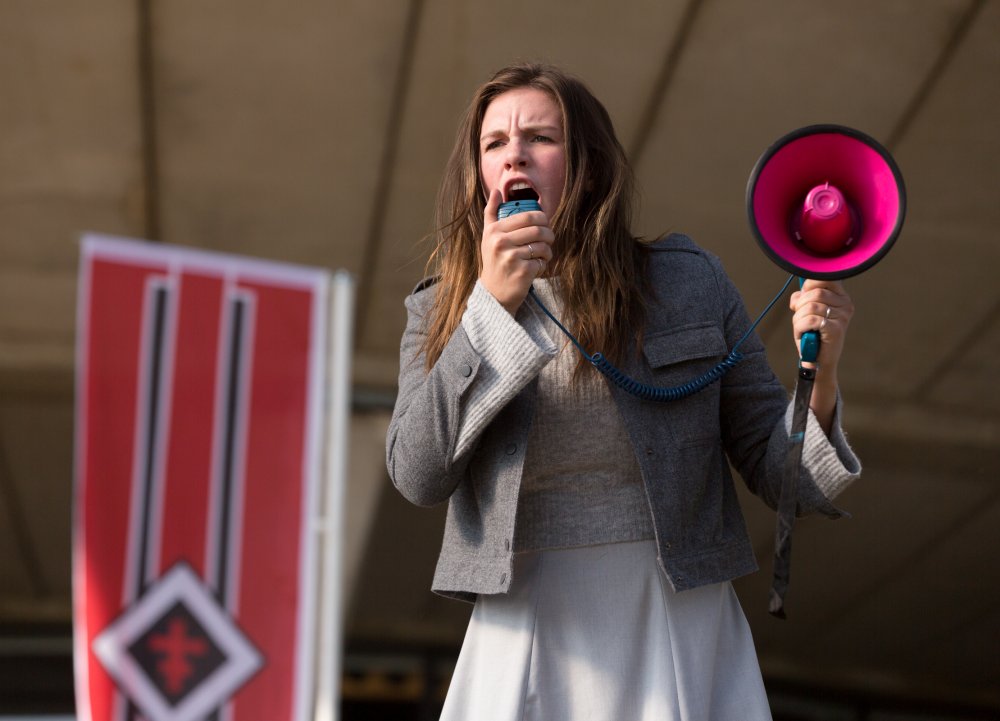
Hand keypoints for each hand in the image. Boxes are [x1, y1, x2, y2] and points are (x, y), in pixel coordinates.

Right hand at [479, 188, 553, 313]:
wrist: (493, 293)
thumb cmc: (494, 261)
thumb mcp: (488, 237)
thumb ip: (491, 213)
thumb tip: (496, 190)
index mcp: (494, 231)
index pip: (527, 216)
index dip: (542, 218)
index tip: (544, 224)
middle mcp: (501, 242)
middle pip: (537, 230)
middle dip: (549, 233)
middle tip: (549, 238)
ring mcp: (511, 257)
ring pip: (542, 246)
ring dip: (548, 250)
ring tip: (544, 254)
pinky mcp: (522, 272)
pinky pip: (542, 262)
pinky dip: (544, 264)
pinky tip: (537, 266)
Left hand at [789, 279, 854, 432]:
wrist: (817, 361)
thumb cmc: (812, 335)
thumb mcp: (805, 313)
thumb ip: (802, 299)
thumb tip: (797, 296)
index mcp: (841, 297)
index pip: (823, 279)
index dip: (807, 287)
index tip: (802, 300)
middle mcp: (846, 304)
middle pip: (814, 292)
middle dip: (800, 306)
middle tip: (800, 319)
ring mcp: (843, 316)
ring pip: (810, 306)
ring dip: (799, 318)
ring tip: (804, 329)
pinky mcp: (836, 329)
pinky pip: (810, 320)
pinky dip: (800, 327)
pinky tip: (804, 335)